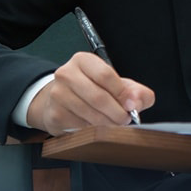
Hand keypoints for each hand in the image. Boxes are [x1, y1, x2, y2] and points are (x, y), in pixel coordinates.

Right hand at [27, 51, 154, 135]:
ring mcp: (57, 94)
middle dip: (116, 113)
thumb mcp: (117, 85)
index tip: (131, 105)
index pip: (105, 75)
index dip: (122, 93)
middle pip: (98, 97)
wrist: (62, 100)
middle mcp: (66, 74)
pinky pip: (79, 126)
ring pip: (89, 114)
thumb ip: (135, 91)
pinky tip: (96, 126)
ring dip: (107, 123)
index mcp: (83, 60)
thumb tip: (136, 102)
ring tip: (114, 124)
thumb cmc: (94, 89)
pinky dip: (93, 130)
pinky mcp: (54, 114)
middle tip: (125, 120)